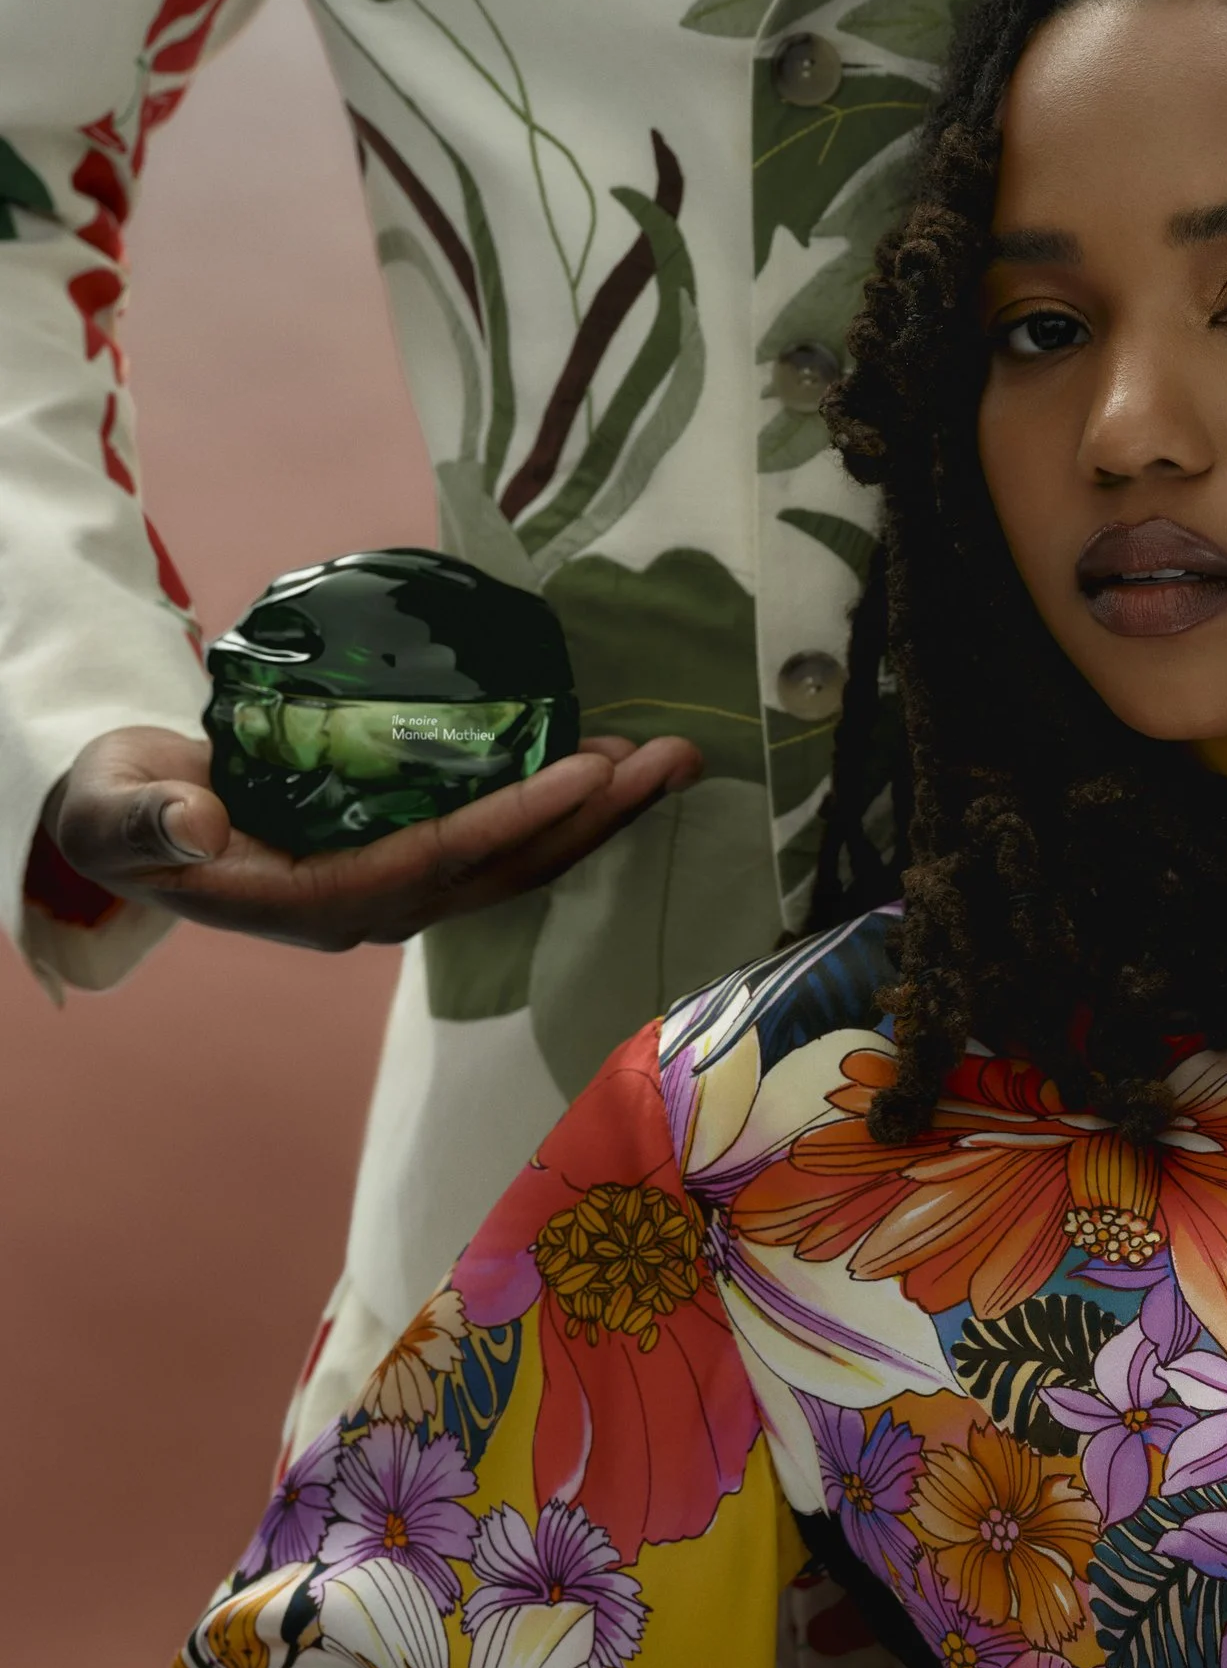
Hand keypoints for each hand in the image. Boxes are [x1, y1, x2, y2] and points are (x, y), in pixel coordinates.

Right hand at [40, 720, 702, 950]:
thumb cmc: (120, 811)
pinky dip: (560, 806)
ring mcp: (395, 887)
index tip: (583, 777)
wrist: (127, 825)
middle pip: (503, 868)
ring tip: (666, 761)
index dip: (513, 821)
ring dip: (595, 814)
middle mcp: (372, 906)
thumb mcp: (117, 813)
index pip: (436, 862)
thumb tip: (199, 825)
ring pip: (516, 859)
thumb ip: (148, 821)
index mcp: (314, 902)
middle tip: (668, 761)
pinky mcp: (404, 857)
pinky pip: (500, 839)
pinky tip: (608, 767)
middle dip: (591, 818)